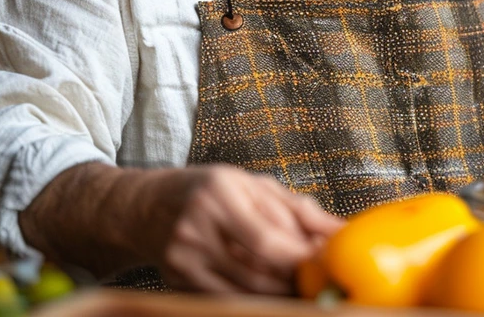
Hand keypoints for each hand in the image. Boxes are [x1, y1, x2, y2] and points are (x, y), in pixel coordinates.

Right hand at [145, 166, 343, 293]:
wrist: (143, 208)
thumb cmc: (207, 190)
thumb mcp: (252, 185)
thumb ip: (297, 209)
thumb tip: (340, 230)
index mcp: (218, 194)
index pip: (266, 240)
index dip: (300, 258)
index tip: (326, 262)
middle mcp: (196, 226)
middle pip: (257, 271)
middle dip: (294, 278)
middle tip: (317, 277)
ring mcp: (183, 257)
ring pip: (244, 290)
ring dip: (278, 291)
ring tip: (296, 281)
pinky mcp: (176, 280)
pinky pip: (225, 297)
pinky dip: (253, 297)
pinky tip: (268, 288)